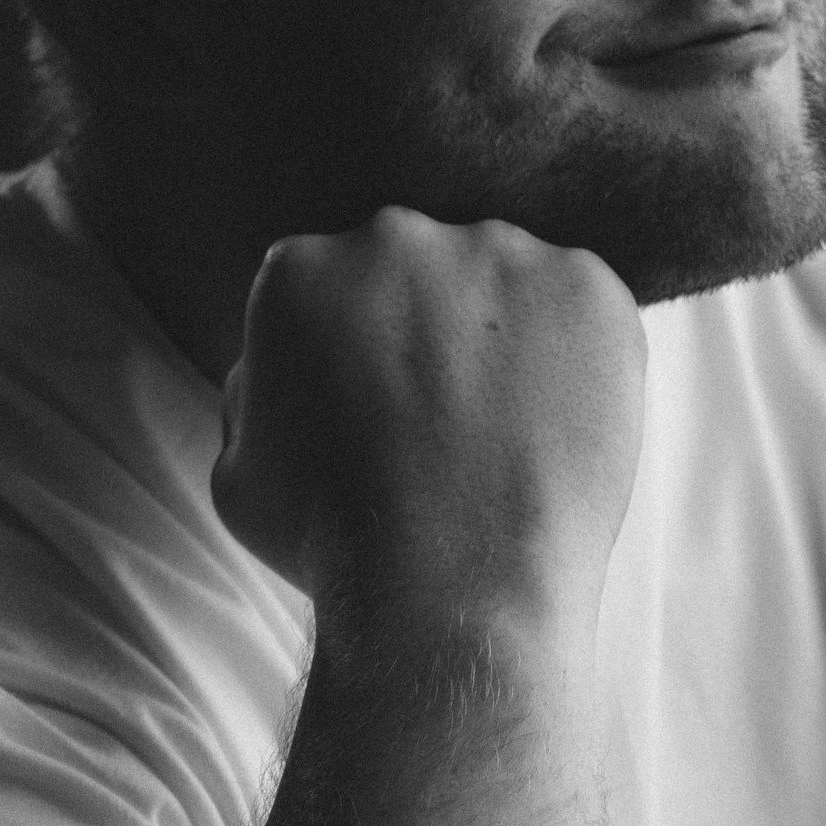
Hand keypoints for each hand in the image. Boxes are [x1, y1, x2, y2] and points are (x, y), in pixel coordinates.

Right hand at [211, 208, 646, 647]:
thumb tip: (276, 365)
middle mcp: (395, 237)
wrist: (447, 588)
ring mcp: (500, 254)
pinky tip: (557, 426)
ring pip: (506, 283)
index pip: (335, 285)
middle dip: (432, 330)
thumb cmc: (332, 545)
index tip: (382, 404)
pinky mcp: (587, 287)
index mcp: (301, 269)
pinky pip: (586, 306)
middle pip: (420, 269)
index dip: (361, 350)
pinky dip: (582, 357)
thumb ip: (255, 393)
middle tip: (448, 420)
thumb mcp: (237, 471)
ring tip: (506, 434)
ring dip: (506, 339)